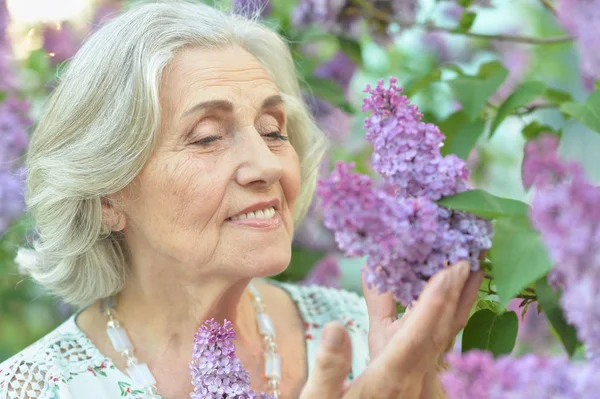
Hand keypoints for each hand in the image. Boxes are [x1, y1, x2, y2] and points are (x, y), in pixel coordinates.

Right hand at [298, 261, 483, 398]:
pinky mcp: (410, 382)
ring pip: (441, 340)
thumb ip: (328, 367)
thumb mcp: (319, 398)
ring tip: (469, 277)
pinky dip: (443, 320)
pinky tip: (443, 307)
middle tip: (469, 260)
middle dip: (453, 296)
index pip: (416, 336)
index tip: (448, 273)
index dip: (432, 303)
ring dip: (455, 306)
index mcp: (387, 380)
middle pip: (438, 334)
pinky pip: (433, 346)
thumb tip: (335, 328)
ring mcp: (413, 382)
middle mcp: (408, 380)